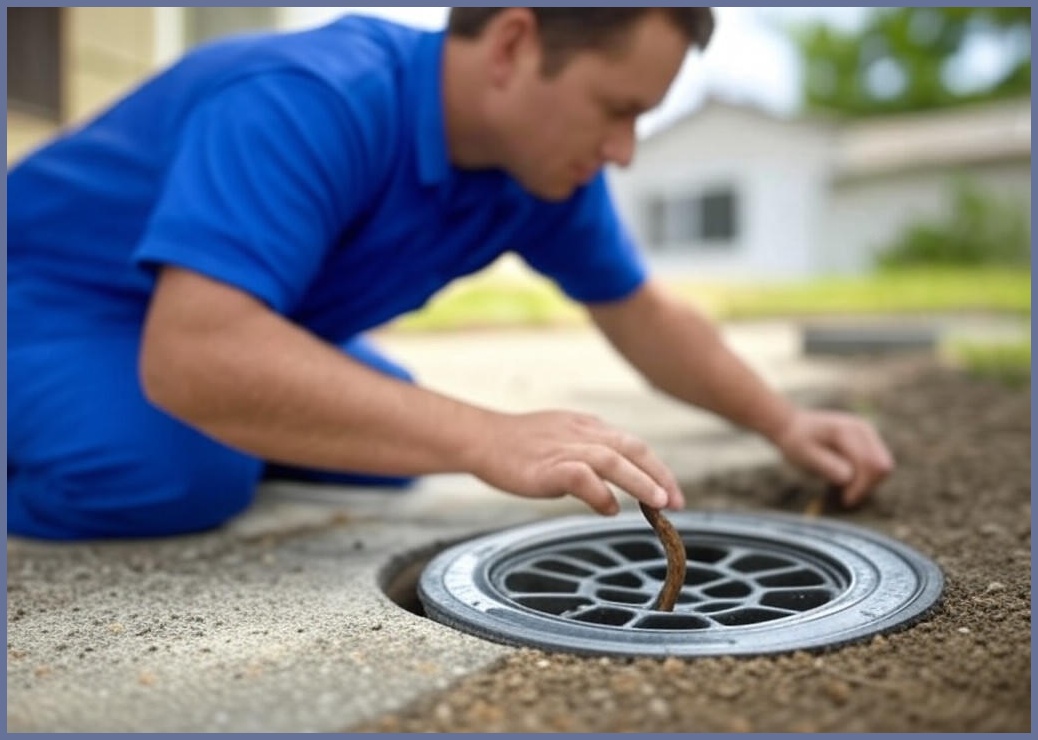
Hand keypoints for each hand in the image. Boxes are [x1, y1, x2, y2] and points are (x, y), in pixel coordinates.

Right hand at [466, 410, 682, 515]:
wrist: (481, 438)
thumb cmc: (517, 446)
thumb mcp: (561, 445)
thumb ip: (589, 464)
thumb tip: (613, 500)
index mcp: (588, 426)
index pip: (632, 444)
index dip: (656, 468)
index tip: (672, 492)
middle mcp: (582, 433)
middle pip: (633, 448)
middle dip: (659, 475)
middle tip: (676, 502)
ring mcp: (565, 447)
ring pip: (614, 460)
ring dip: (641, 481)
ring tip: (659, 503)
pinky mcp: (547, 465)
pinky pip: (582, 476)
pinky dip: (601, 493)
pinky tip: (609, 509)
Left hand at [772, 409, 893, 507]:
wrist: (794, 427)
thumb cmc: (797, 443)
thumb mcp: (804, 456)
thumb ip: (827, 466)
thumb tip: (848, 478)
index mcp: (847, 431)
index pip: (870, 463)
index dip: (861, 486)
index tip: (845, 500)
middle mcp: (863, 429)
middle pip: (882, 466)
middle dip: (866, 485)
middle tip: (844, 496)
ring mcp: (868, 433)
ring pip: (884, 467)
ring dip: (867, 482)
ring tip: (842, 486)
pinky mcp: (870, 441)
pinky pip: (878, 466)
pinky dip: (866, 478)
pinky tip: (847, 479)